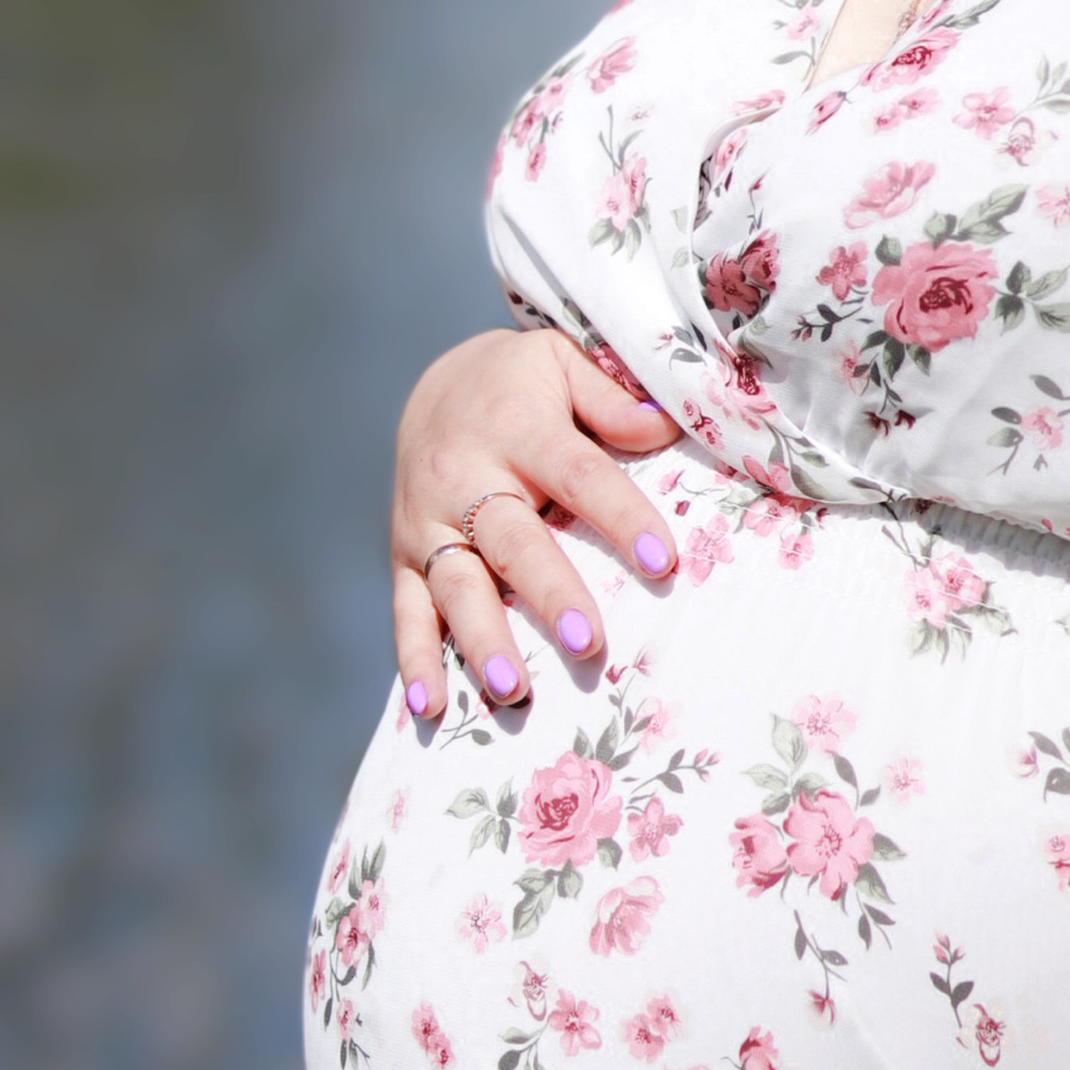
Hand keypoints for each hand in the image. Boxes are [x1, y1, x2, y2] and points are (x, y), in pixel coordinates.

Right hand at [393, 327, 680, 719]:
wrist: (438, 386)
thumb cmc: (522, 384)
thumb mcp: (564, 363)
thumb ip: (611, 398)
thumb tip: (666, 426)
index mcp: (518, 427)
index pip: (579, 474)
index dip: (621, 517)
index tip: (664, 561)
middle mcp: (465, 476)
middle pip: (512, 540)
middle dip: (548, 593)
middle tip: (586, 642)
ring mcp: (427, 520)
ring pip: (455, 585)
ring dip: (481, 640)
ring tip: (511, 690)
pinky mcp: (403, 554)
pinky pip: (406, 610)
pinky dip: (414, 659)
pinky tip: (429, 707)